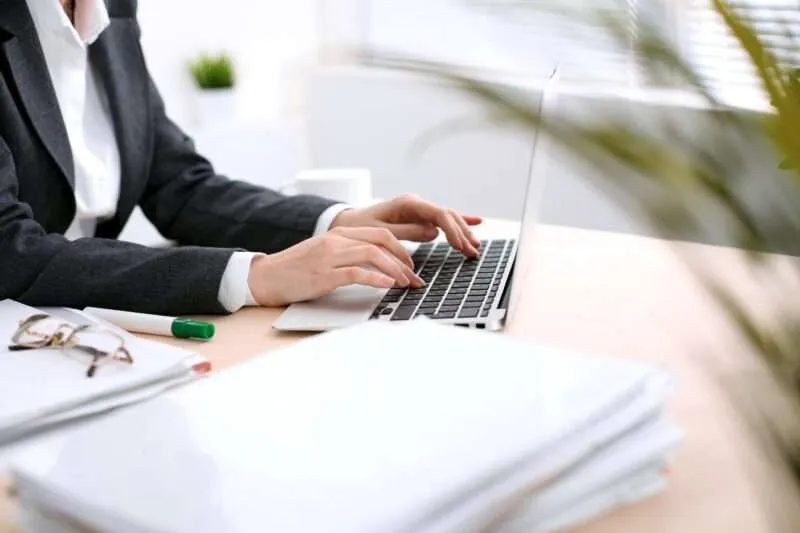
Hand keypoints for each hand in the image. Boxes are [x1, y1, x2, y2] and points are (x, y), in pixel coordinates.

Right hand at [248, 227, 424, 306]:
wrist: (266, 277)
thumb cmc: (296, 269)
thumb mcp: (325, 254)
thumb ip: (349, 253)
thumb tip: (379, 265)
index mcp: (339, 233)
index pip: (380, 233)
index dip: (401, 248)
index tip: (411, 265)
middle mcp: (336, 240)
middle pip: (381, 240)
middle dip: (404, 259)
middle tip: (414, 276)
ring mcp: (329, 256)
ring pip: (373, 254)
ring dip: (395, 270)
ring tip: (405, 283)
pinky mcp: (323, 275)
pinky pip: (356, 273)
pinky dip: (376, 279)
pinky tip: (387, 286)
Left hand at [331, 194, 482, 256]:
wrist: (348, 223)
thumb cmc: (360, 227)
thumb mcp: (381, 232)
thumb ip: (407, 232)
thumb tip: (434, 233)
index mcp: (408, 204)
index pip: (438, 214)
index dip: (452, 230)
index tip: (460, 246)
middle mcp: (416, 203)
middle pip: (447, 215)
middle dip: (462, 233)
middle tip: (472, 251)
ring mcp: (418, 209)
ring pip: (447, 217)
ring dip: (462, 231)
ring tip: (474, 247)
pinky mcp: (418, 216)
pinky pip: (442, 219)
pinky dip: (458, 223)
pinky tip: (476, 222)